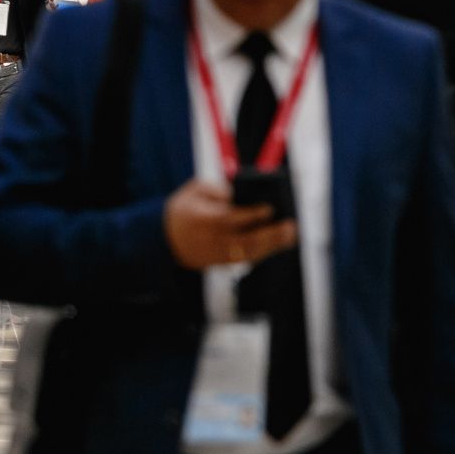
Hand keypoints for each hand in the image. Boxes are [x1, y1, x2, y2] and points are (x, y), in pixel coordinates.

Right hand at [164, 179, 298, 271]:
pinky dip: (261, 252)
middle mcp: (208, 240)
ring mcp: (214, 255)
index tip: (270, 209)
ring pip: (245, 253)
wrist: (164, 239)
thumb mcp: (195, 191)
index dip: (250, 216)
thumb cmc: (186, 208)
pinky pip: (243, 259)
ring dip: (270, 246)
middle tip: (290, 226)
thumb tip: (237, 194)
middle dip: (268, 235)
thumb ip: (216, 190)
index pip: (228, 219)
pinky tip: (279, 243)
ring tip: (290, 235)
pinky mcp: (218, 263)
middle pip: (242, 241)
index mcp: (200, 219)